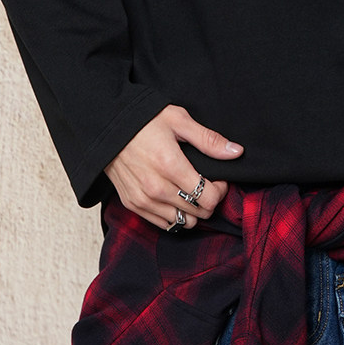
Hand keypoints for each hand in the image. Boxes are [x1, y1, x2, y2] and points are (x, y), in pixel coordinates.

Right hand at [105, 104, 243, 230]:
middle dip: (209, 200)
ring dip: (193, 210)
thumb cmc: (144, 120)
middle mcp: (156, 188)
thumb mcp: (179, 120)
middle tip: (207, 184)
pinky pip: (163, 224)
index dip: (220, 190)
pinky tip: (176, 198)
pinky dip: (174, 215)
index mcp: (171, 166)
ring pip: (183, 222)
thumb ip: (209, 139)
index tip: (218, 178)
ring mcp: (143, 199)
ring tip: (191, 192)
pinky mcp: (132, 204)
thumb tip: (236, 152)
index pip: (209, 198)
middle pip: (199, 213)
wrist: (107, 127)